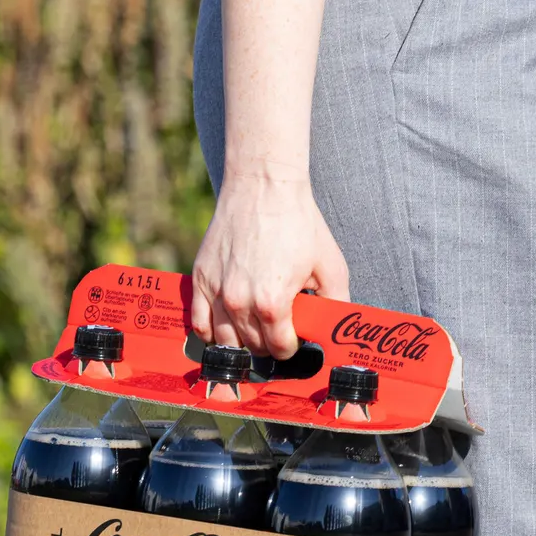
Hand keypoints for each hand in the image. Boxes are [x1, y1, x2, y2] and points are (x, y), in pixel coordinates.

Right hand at [189, 175, 349, 355]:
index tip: (296, 338)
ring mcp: (216, 291)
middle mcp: (239, 302)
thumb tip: (332, 331)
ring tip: (256, 328)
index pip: (279, 349)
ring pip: (226, 341)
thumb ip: (335, 305)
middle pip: (254, 347)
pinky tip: (227, 327)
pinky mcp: (200, 278)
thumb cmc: (299, 222)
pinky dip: (212, 332)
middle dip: (270, 344)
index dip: (292, 347)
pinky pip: (200, 323)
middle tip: (279, 329)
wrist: (263, 186)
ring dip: (244, 341)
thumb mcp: (331, 266)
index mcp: (272, 303)